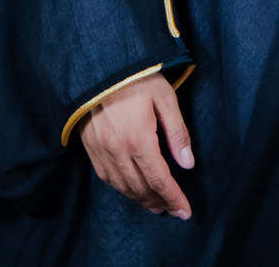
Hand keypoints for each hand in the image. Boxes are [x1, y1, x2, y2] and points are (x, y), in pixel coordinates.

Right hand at [77, 73, 192, 217]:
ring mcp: (101, 151)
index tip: (185, 211)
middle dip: (159, 202)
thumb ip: (177, 133)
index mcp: (139, 139)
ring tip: (156, 207)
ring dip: (140, 200)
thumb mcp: (165, 98)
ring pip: (122, 187)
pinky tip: (131, 190)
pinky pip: (106, 177)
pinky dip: (121, 189)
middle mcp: (117, 150)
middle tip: (173, 211)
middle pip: (140, 188)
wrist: (98, 66)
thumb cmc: (137, 78)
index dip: (174, 198)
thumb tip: (188, 164)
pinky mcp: (90, 148)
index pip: (159, 180)